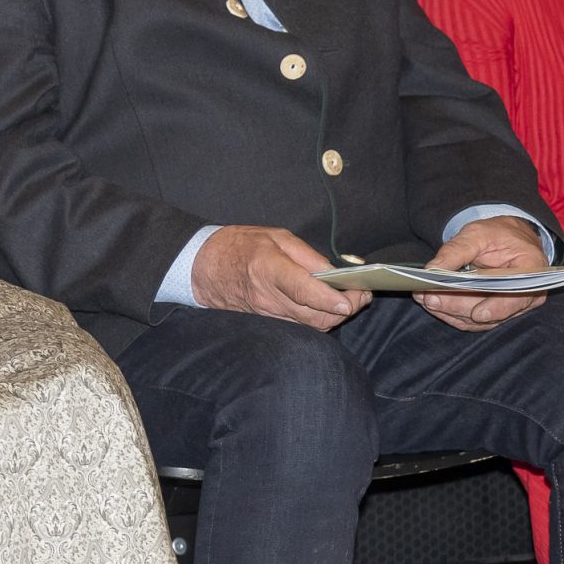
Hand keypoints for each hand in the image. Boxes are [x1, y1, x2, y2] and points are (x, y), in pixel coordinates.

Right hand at [190, 225, 369, 329]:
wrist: (202, 267)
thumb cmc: (239, 245)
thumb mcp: (275, 237)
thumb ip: (307, 255)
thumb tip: (336, 274)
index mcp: (269, 269)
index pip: (306, 291)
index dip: (333, 298)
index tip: (354, 297)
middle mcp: (269, 297)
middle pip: (317, 316)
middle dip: (346, 310)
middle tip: (361, 295)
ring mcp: (268, 313)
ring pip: (313, 326)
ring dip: (336, 316)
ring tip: (349, 299)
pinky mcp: (269, 321)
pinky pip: (302, 326)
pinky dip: (321, 319)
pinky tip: (328, 306)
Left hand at [415, 216, 548, 331]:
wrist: (508, 238)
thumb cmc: (497, 234)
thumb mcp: (478, 233)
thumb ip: (456, 250)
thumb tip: (432, 269)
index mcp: (532, 270)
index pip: (518, 295)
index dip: (498, 307)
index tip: (477, 313)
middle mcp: (527, 293)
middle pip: (494, 311)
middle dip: (459, 306)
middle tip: (430, 298)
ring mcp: (513, 306)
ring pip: (482, 321)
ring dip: (451, 312)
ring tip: (425, 300)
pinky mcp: (497, 311)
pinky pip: (476, 321)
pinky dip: (453, 314)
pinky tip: (434, 305)